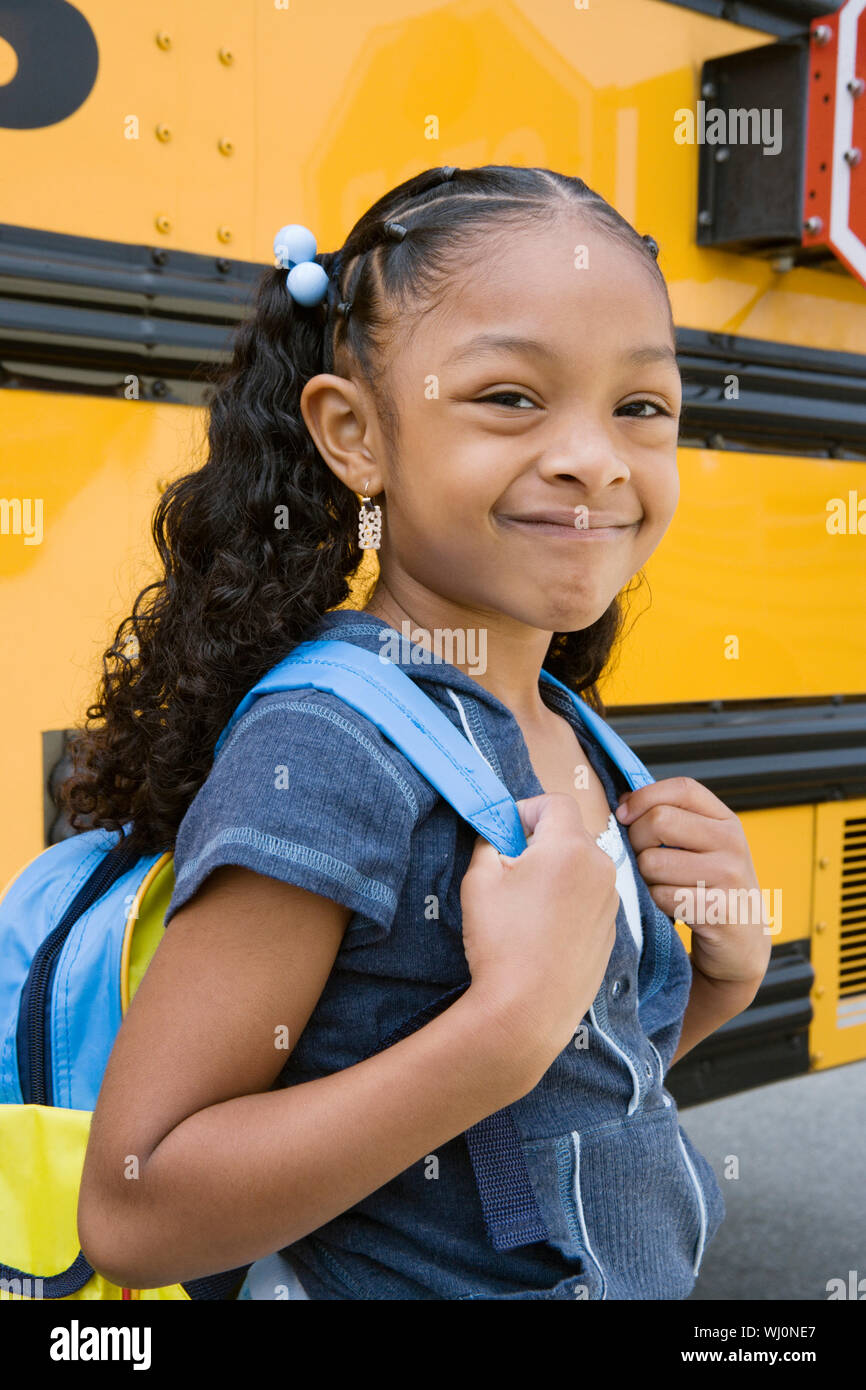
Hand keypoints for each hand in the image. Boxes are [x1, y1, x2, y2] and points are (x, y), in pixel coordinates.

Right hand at [460, 793, 618, 1076]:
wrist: (527, 1010)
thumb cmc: (500, 941)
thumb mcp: (479, 878)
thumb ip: (488, 841)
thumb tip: (496, 833)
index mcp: (570, 847)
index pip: (554, 802)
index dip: (525, 810)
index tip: (504, 832)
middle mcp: (601, 868)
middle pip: (571, 834)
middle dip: (540, 841)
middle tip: (508, 868)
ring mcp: (610, 902)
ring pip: (582, 867)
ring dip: (556, 871)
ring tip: (524, 904)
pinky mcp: (611, 932)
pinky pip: (589, 899)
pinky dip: (568, 901)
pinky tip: (542, 930)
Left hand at [615, 776, 771, 989]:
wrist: (741, 941)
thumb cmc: (708, 888)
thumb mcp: (700, 847)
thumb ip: (670, 819)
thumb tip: (623, 801)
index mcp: (725, 820)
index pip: (682, 788)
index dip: (645, 796)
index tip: (623, 814)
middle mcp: (732, 842)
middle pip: (660, 820)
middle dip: (637, 840)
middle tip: (642, 859)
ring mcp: (729, 875)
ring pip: (654, 861)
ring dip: (644, 877)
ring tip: (659, 885)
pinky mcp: (719, 909)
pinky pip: (662, 896)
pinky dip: (655, 902)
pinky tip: (670, 907)